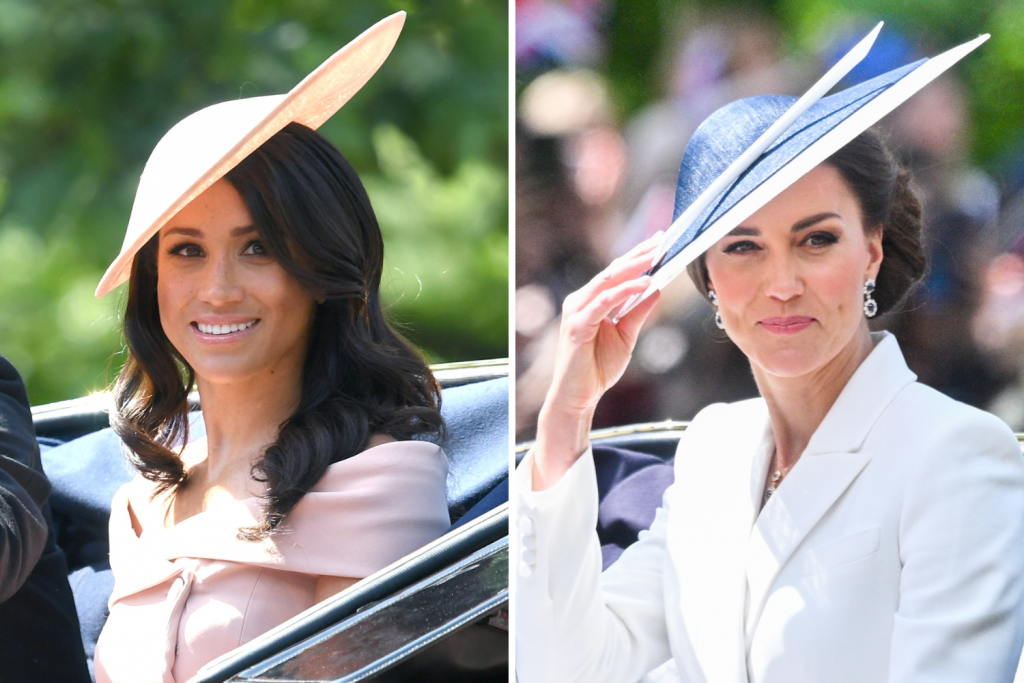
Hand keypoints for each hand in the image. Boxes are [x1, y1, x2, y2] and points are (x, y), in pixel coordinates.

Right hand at [532, 233, 661, 489]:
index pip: (616, 274)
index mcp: (591, 301)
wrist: (578, 397)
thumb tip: (655, 289)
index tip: (660, 242)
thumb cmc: (596, 368)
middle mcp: (580, 301)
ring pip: (607, 281)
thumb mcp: (626, 336)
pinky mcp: (577, 326)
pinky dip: (624, 291)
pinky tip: (644, 283)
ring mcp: (576, 312)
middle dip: (638, 255)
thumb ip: (637, 312)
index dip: (637, 257)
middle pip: (612, 271)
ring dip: (634, 266)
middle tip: (661, 240)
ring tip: (657, 255)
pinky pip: (603, 302)